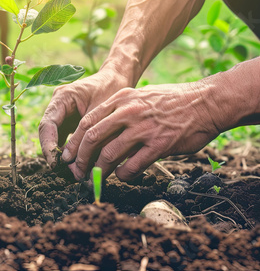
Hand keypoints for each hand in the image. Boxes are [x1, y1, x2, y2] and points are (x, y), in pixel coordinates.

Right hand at [39, 69, 131, 167]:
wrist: (119, 78)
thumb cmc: (111, 89)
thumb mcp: (101, 112)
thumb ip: (87, 135)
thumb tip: (76, 161)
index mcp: (62, 98)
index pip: (47, 124)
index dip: (48, 146)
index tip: (55, 163)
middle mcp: (58, 106)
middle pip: (48, 134)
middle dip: (56, 155)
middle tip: (69, 173)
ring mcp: (62, 115)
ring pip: (56, 139)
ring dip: (64, 157)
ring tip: (77, 173)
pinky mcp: (70, 122)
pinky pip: (66, 140)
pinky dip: (73, 153)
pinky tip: (82, 165)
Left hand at [64, 82, 220, 180]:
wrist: (205, 102)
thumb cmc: (170, 101)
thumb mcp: (138, 96)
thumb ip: (118, 111)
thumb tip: (98, 133)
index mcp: (120, 99)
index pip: (87, 122)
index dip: (74, 142)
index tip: (68, 156)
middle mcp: (127, 112)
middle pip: (92, 138)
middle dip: (81, 159)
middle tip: (77, 172)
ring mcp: (143, 128)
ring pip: (109, 154)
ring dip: (99, 171)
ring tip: (96, 179)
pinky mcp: (159, 144)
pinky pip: (132, 165)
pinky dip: (123, 174)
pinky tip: (122, 176)